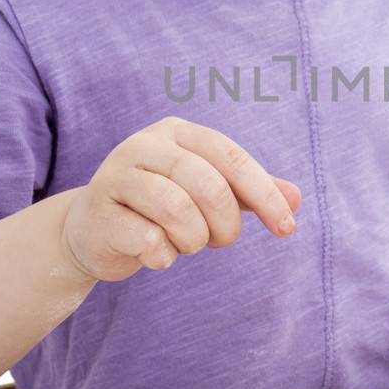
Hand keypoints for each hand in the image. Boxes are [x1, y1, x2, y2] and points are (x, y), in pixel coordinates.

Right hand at [60, 116, 302, 283]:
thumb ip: (250, 192)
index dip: (265, 194)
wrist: (92, 231)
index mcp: (177, 132)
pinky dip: (163, 256)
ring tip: (186, 244)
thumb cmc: (158, 209)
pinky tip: (157, 256)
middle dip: (225, 224)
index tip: (287, 228)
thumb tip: (297, 198)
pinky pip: (147, 238)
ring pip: (176, 209)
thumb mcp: (207, 194)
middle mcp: (144, 145)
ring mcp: (116, 176)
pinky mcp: (97, 213)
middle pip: (208, 184)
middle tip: (219, 241)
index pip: (232, 158)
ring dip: (193, 240)